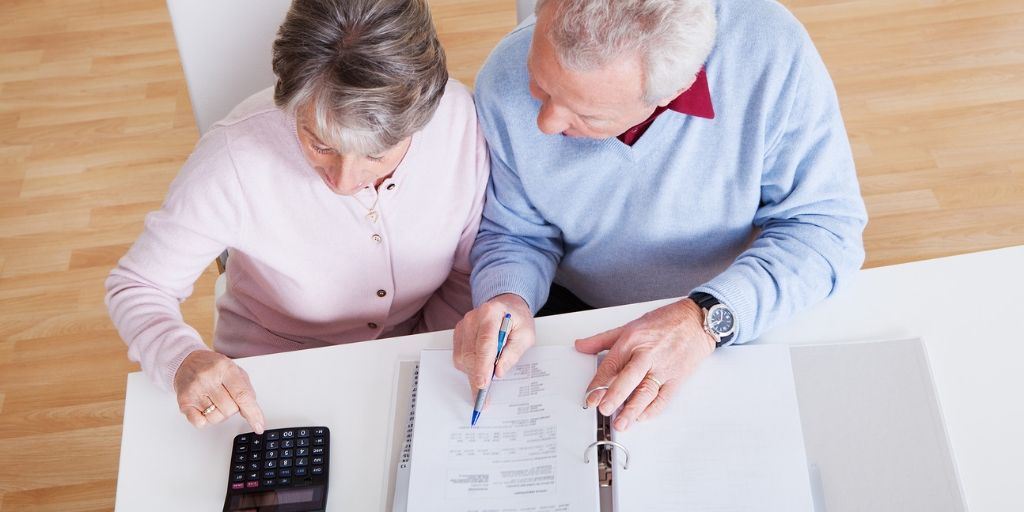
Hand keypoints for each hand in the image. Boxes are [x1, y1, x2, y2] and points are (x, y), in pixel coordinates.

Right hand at [173, 350, 265, 433]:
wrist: (187, 361)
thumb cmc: (213, 368)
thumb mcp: (235, 371)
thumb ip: (246, 391)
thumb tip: (252, 414)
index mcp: (225, 368)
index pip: (242, 395)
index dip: (253, 413)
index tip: (259, 426)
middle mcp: (208, 378)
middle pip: (230, 410)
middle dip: (232, 408)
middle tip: (225, 397)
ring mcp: (195, 390)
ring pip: (216, 418)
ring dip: (219, 414)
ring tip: (214, 400)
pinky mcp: (184, 401)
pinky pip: (200, 423)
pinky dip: (205, 420)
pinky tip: (204, 407)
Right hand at [453, 293, 534, 390]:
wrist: (508, 307)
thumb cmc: (517, 320)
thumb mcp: (526, 335)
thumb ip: (513, 353)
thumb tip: (499, 371)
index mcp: (491, 313)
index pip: (485, 343)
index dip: (483, 366)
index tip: (483, 384)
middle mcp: (473, 317)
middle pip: (470, 353)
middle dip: (478, 374)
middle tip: (485, 392)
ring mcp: (464, 325)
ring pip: (462, 357)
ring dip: (473, 372)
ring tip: (486, 378)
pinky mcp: (459, 333)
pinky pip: (459, 356)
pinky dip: (469, 366)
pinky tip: (480, 367)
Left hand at [575, 298, 714, 430]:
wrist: (696, 320)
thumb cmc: (664, 322)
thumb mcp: (629, 326)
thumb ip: (602, 339)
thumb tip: (581, 346)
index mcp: (633, 341)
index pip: (611, 365)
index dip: (598, 382)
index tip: (590, 396)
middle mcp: (648, 354)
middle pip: (629, 378)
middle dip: (615, 395)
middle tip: (604, 410)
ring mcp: (664, 367)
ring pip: (647, 391)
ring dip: (633, 409)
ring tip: (622, 422)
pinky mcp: (678, 377)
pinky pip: (664, 397)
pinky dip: (653, 409)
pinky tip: (642, 416)